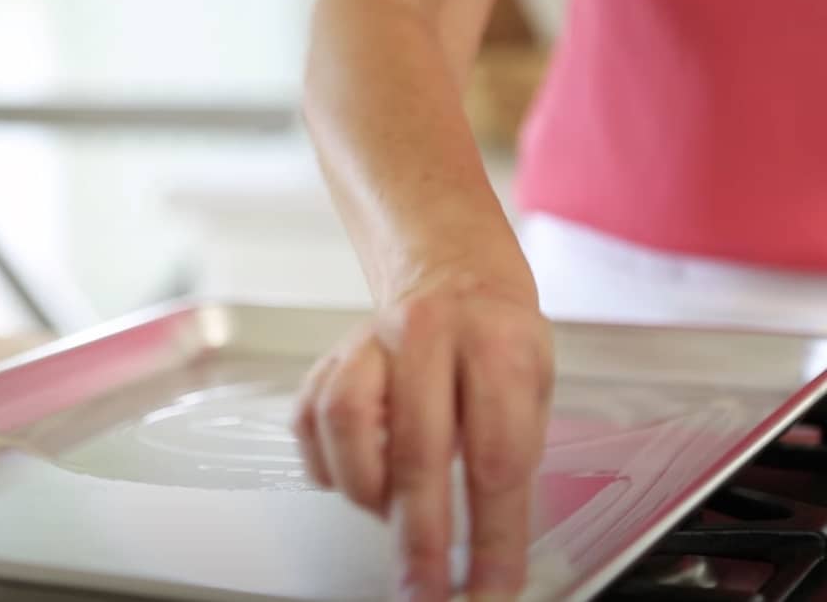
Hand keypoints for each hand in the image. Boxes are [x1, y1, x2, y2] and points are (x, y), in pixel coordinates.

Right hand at [292, 278, 553, 600]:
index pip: (495, 457)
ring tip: (391, 514)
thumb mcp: (535, 389)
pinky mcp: (328, 357)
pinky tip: (360, 478)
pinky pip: (310, 423)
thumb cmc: (497, 342)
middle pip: (416, 449)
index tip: (489, 587)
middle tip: (424, 591)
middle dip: (420, 537)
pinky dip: (331, 468)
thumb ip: (511, 461)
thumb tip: (491, 554)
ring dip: (367, 492)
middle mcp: (427, 333)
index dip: (493, 535)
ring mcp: (368, 341)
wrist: (452, 276)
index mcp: (496, 343)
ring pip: (346, 426)